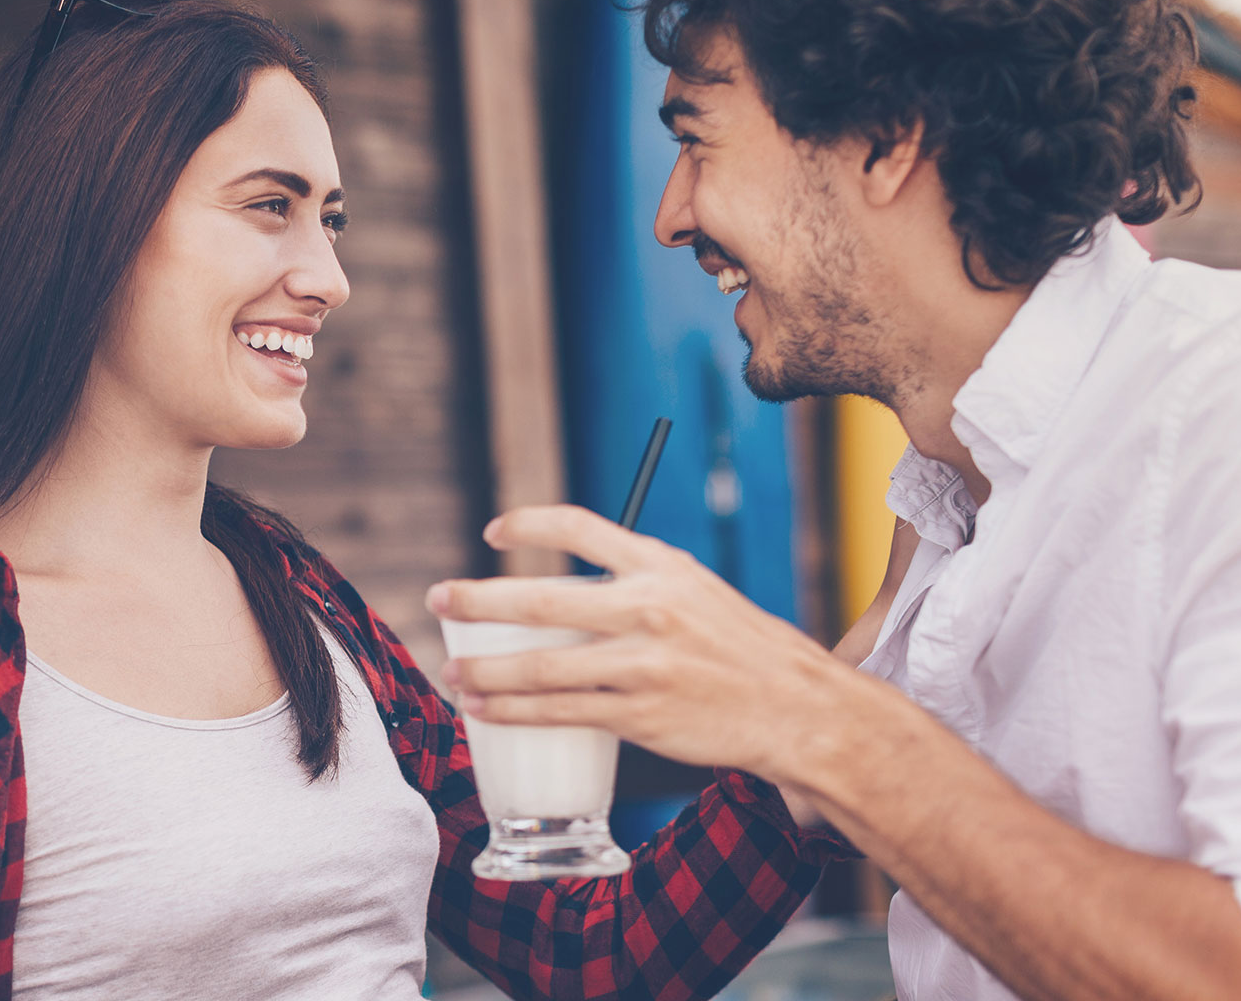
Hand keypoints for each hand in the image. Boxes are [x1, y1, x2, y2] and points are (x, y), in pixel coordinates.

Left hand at [427, 504, 871, 786]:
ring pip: (540, 667)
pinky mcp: (640, 715)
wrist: (800, 709)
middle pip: (539, 599)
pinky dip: (514, 712)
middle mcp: (648, 609)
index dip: (527, 525)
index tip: (493, 533)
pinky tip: (486, 709)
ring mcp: (642, 666)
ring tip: (453, 670)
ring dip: (484, 670)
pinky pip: (560, 713)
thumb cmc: (744, 651)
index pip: (578, 527)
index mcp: (661, 567)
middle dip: (476, 599)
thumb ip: (639, 583)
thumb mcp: (697, 592)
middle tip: (440, 599)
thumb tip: (574, 590)